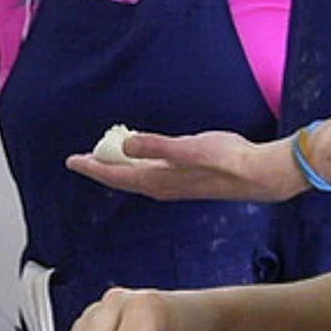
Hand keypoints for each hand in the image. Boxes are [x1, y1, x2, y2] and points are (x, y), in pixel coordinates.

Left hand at [65, 131, 301, 202]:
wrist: (258, 174)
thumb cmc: (227, 159)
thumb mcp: (189, 148)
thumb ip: (156, 146)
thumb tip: (126, 144)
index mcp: (158, 180)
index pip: (116, 174)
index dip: (92, 167)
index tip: (72, 161)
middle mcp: (161, 187)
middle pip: (121, 179)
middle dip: (100, 168)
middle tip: (80, 159)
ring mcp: (173, 186)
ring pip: (135, 178)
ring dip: (118, 169)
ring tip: (104, 157)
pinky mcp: (185, 181)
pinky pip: (150, 175)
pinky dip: (137, 166)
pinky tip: (140, 158)